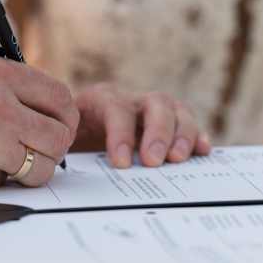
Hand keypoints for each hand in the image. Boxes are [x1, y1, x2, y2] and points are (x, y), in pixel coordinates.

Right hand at [0, 54, 78, 190]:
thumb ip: (10, 86)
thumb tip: (47, 110)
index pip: (60, 98)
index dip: (66, 117)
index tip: (60, 126)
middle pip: (59, 137)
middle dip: (54, 148)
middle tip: (39, 151)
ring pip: (41, 168)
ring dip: (31, 171)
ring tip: (8, 163)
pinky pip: (5, 184)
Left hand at [71, 83, 210, 167]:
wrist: (74, 143)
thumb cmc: (68, 145)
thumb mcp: (60, 144)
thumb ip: (61, 148)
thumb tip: (59, 159)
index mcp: (99, 100)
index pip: (116, 106)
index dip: (121, 132)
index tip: (121, 162)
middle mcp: (131, 102)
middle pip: (155, 102)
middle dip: (158, 131)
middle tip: (154, 161)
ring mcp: (153, 113)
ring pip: (177, 109)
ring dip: (182, 134)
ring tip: (178, 159)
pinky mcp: (170, 128)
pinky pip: (190, 126)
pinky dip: (198, 137)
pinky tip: (202, 152)